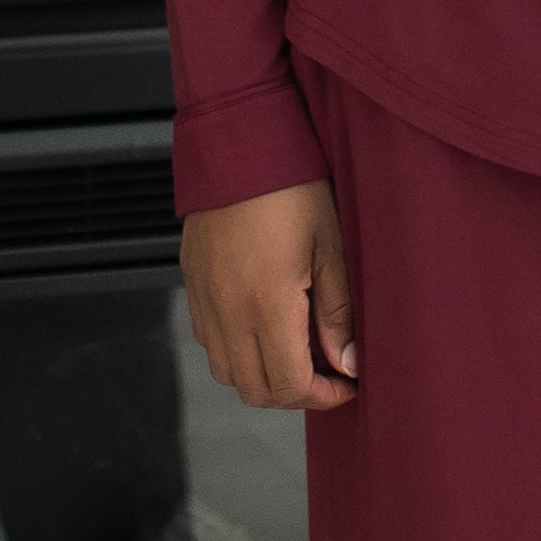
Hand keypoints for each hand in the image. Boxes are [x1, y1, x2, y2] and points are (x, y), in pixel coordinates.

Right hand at [179, 180, 357, 411]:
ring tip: (298, 350)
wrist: (239, 144)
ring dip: (263, 375)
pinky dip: (238, 351)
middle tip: (328, 373)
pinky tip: (267, 325)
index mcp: (265, 304)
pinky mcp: (192, 283)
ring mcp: (204, 299)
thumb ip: (338, 313)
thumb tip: (348, 364)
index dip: (323, 396)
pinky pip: (209, 340)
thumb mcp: (331, 248)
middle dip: (294, 393)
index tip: (348, 384)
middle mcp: (226, 311)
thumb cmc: (292, 188)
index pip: (288, 385)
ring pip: (227, 371)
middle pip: (254, 390)